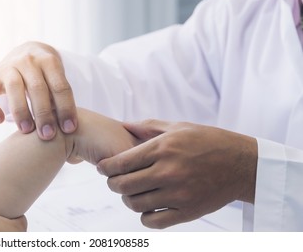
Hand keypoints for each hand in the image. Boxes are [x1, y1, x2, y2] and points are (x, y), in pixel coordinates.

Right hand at [0, 41, 77, 139]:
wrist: (27, 51)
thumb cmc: (47, 75)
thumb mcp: (57, 79)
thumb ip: (59, 98)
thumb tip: (67, 128)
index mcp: (49, 60)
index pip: (59, 86)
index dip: (66, 108)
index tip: (69, 129)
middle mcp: (28, 60)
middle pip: (37, 87)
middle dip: (44, 113)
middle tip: (48, 135)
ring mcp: (8, 66)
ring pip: (14, 88)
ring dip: (21, 111)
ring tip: (26, 130)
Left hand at [96, 120, 257, 228]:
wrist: (242, 164)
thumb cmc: (209, 141)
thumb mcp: (178, 127)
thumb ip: (148, 126)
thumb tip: (123, 125)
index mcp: (162, 149)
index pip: (120, 163)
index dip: (105, 167)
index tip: (103, 168)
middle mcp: (167, 172)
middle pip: (123, 185)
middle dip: (112, 183)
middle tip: (114, 181)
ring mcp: (177, 194)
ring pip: (135, 204)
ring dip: (127, 199)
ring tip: (131, 193)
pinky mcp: (187, 211)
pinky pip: (154, 221)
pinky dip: (144, 216)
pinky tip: (147, 207)